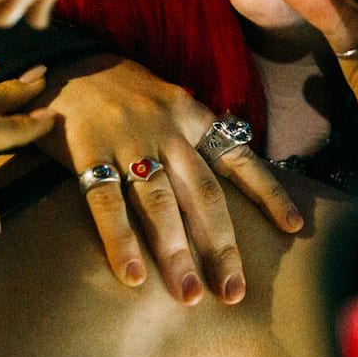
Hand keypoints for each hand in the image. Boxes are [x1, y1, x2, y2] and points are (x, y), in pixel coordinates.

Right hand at [34, 55, 301, 304]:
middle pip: (203, 194)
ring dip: (176, 253)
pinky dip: (121, 241)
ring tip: (188, 296)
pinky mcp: (87, 150)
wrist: (63, 60)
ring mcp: (128, 140)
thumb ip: (192, 137)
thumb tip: (223, 180)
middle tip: (233, 293)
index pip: (239, 158)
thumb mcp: (168, 102)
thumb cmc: (119, 91)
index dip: (269, 193)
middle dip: (222, 246)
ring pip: (160, 204)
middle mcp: (167, 130)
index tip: (294, 228)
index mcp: (191, 117)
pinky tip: (133, 277)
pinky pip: (106, 202)